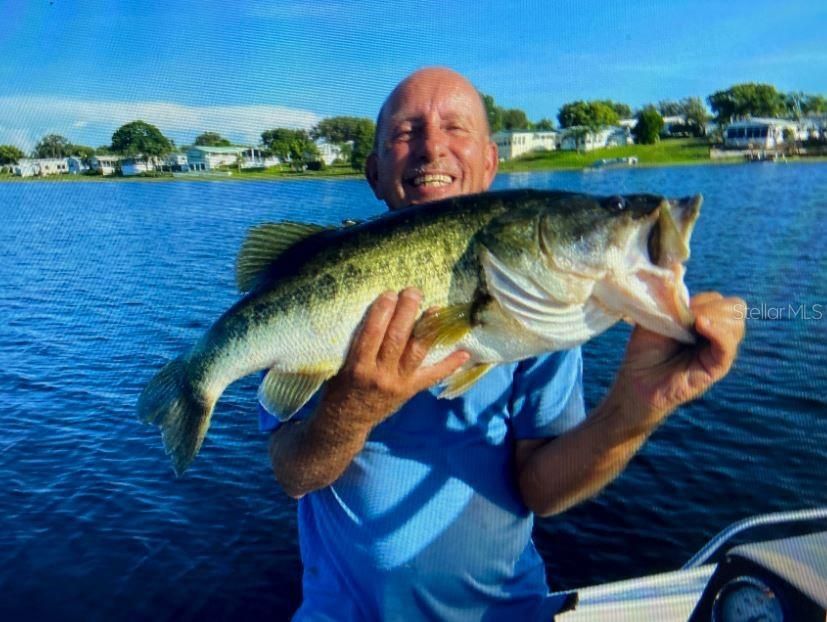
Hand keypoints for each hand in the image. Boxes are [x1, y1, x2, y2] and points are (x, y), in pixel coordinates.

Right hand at [321, 288, 469, 429]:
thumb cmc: (340, 385)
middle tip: (412, 292)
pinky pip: (432, 376)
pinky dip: (449, 365)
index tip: (389, 293)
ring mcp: (398, 383)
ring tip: (436, 309)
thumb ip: (355, 342)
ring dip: (428, 329)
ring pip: (416, 353)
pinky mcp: (410, 391)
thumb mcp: (340, 363)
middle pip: (396, 339)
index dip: (381, 312)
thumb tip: (375, 311)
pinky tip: (464, 353)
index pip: (371, 334)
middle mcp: (379, 375)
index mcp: (358, 366)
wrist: (346, 420)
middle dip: (406, 313)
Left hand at [611, 292, 745, 425]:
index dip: (703, 299)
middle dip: (713, 306)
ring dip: (715, 316)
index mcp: (705, 320)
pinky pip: (729, 346)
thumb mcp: (656, 315)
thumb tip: (676, 264)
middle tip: (689, 315)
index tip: (680, 304)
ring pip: (736, 323)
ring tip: (693, 323)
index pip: (721, 299)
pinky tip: (701, 327)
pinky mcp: (717, 367)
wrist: (636, 381)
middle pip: (735, 308)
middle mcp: (716, 334)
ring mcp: (719, 351)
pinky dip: (718, 332)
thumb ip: (669, 293)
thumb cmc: (644, 350)